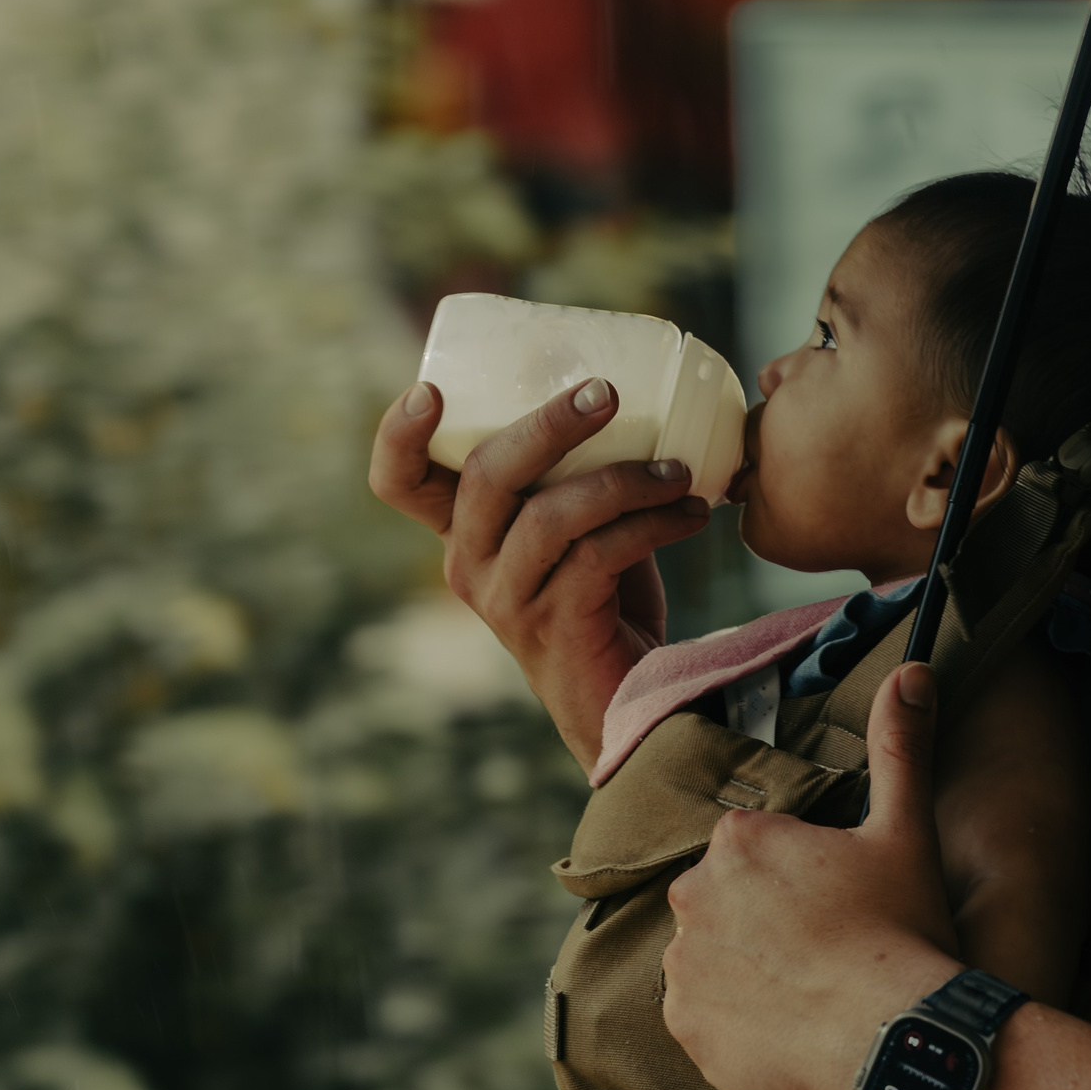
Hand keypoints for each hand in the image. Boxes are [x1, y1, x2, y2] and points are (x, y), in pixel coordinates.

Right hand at [368, 378, 711, 765]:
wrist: (628, 699)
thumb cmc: (604, 597)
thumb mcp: (577, 528)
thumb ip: (579, 475)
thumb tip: (632, 398)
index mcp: (463, 530)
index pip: (399, 482)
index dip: (398, 435)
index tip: (429, 390)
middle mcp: (468, 564)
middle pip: (485, 476)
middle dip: (547, 424)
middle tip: (606, 393)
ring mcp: (506, 599)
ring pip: (550, 514)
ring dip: (624, 479)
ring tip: (677, 471)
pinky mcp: (554, 625)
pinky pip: (600, 554)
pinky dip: (653, 523)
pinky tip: (692, 514)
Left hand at [663, 664, 961, 1089]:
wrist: (896, 1041)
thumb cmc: (902, 929)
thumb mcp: (905, 829)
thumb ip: (900, 746)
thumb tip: (911, 671)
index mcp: (740, 840)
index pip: (757, 853)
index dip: (801, 880)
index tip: (840, 905)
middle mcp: (694, 894)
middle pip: (727, 902)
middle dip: (766, 922)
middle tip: (828, 950)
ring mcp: (685, 965)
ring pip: (713, 957)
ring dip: (747, 970)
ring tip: (811, 993)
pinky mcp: (686, 1028)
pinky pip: (703, 1018)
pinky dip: (734, 1025)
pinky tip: (787, 1029)